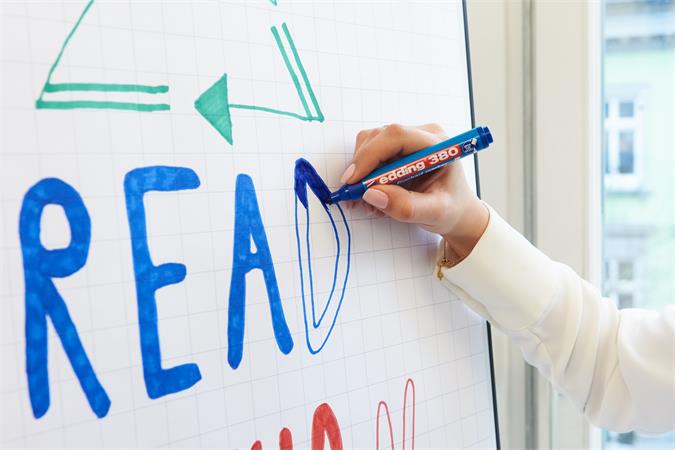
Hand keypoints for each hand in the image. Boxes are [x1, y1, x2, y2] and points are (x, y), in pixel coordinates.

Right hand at [343, 123, 488, 262]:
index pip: (396, 136)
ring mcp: (407, 141)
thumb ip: (406, 206)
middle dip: (361, 167)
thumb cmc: (452, 209)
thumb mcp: (435, 213)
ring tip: (369, 201)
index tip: (353, 180)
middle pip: (378, 137)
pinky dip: (364, 176)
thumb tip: (372, 195)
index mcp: (437, 145)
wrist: (457, 211)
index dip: (370, 155)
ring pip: (369, 144)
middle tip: (354, 197)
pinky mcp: (396, 149)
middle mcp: (421, 135)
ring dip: (361, 173)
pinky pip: (370, 154)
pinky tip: (374, 195)